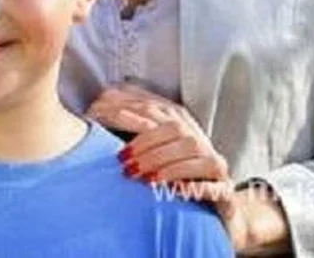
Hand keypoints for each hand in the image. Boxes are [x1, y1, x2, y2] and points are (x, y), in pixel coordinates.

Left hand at [86, 83, 228, 182]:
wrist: (213, 206)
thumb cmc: (169, 174)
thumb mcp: (144, 149)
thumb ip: (122, 131)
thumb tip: (89, 117)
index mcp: (177, 122)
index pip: (154, 109)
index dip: (128, 112)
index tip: (103, 120)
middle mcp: (197, 138)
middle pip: (174, 128)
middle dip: (146, 143)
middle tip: (123, 161)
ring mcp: (214, 162)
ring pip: (194, 151)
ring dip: (166, 163)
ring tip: (144, 177)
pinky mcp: (225, 189)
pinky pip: (215, 185)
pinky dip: (195, 186)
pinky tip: (177, 191)